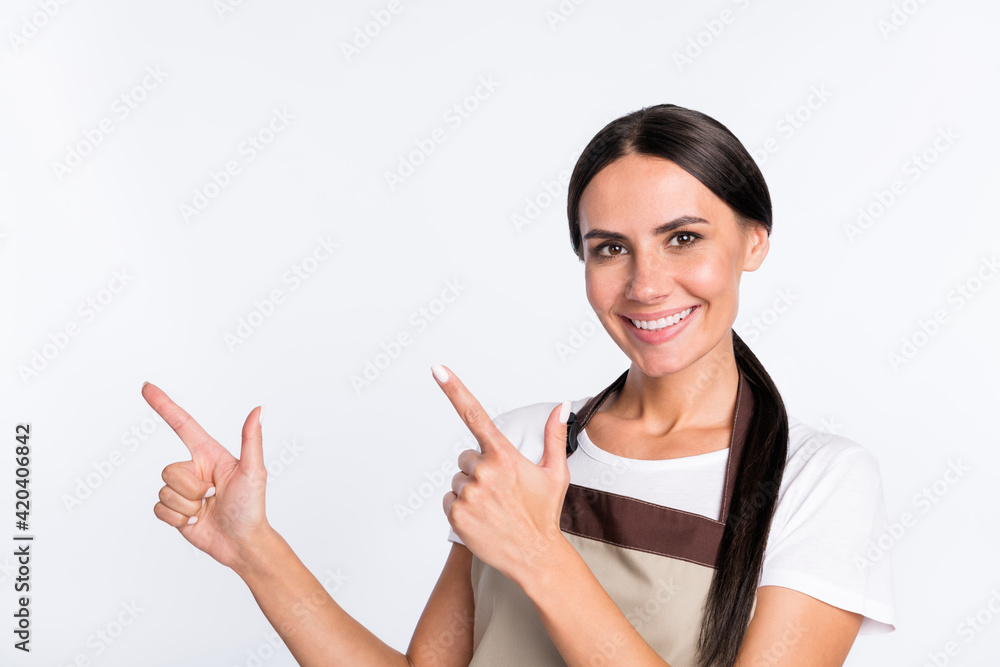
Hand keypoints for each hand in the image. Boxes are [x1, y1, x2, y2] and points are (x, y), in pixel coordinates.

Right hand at [143, 382, 270, 571]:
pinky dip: (177, 518)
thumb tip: (259, 409)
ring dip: (187, 506)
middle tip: (214, 496)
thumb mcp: (254, 471)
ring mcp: (182, 489)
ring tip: (207, 510)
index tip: (147, 387)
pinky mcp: (173, 510)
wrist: (241, 543)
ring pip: (165, 491)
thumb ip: (252, 439)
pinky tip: (195, 521)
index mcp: (209, 454)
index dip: (164, 405)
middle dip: (191, 488)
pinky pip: (159, 509)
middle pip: (169, 469)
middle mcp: (193, 468)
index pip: (182, 424)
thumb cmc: (252, 506)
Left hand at [434, 364, 571, 585]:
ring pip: (458, 479)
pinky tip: (482, 518)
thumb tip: (561, 405)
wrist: (535, 556)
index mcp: (504, 456)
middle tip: (502, 490)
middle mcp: (483, 472)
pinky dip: (461, 507)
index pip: (474, 415)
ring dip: (471, 489)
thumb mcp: (555, 472)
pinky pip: (449, 499)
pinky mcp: (456, 515)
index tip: (437, 369)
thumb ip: (553, 435)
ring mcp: (468, 494)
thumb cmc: (544, 512)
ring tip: (494, 507)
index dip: (454, 389)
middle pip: (467, 457)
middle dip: (479, 468)